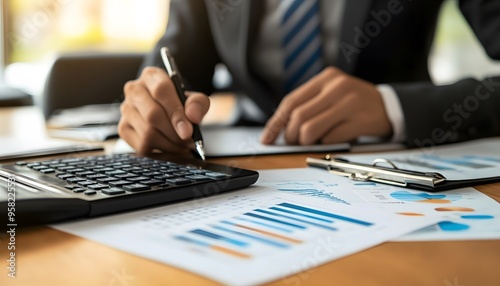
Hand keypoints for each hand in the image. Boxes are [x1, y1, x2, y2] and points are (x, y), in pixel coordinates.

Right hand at [118, 67, 209, 154]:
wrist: (168, 112)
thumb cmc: (181, 104)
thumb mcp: (195, 100)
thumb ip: (198, 104)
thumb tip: (192, 116)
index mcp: (151, 76)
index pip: (161, 91)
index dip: (176, 113)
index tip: (188, 131)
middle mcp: (134, 90)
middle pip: (152, 115)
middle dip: (174, 133)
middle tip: (188, 141)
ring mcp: (126, 109)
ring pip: (147, 133)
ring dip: (169, 144)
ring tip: (182, 145)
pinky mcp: (123, 128)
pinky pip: (141, 145)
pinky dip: (160, 150)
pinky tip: (170, 147)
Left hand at [261, 67, 391, 144]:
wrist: (389, 107)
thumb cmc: (353, 103)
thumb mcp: (332, 93)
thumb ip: (309, 104)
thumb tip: (280, 129)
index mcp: (326, 78)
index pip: (291, 101)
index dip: (275, 122)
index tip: (267, 138)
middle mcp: (337, 87)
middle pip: (298, 117)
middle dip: (290, 136)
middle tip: (294, 142)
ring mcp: (349, 103)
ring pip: (310, 130)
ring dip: (306, 142)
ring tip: (313, 141)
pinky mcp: (360, 120)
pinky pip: (330, 139)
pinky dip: (326, 143)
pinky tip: (333, 138)